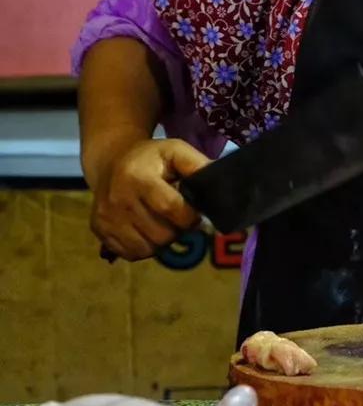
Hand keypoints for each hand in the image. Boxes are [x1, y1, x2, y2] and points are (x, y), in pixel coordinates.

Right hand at [90, 138, 209, 260]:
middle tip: (177, 218)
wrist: (111, 161)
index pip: (172, 209)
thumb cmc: (151, 158)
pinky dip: (145, 247)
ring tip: (161, 223)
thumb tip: (219, 185)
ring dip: (162, 241)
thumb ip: (198, 165)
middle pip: (162, 235)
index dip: (190, 217)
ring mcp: (107, 218)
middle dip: (177, 231)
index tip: (194, 213)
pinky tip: (145, 230)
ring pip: (148, 249)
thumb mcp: (175, 151)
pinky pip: (131, 254)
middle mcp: (118, 200)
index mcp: (139, 178)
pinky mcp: (99, 231)